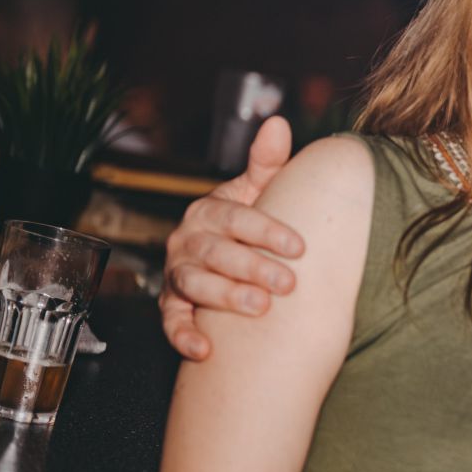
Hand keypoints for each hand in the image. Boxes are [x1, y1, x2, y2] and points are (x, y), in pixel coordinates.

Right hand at [160, 117, 304, 359]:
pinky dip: (184, 336)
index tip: (300, 248)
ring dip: (225, 297)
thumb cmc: (250, 221)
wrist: (230, 253)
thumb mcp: (259, 191)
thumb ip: (267, 162)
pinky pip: (172, 320)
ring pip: (194, 284)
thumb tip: (277, 122)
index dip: (267, 231)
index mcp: (210, 210)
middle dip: (252, 267)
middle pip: (216, 252)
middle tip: (287, 283)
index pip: (236, 217)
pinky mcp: (174, 303)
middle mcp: (188, 240)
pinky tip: (205, 349)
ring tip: (259, 309)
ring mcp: (179, 272)